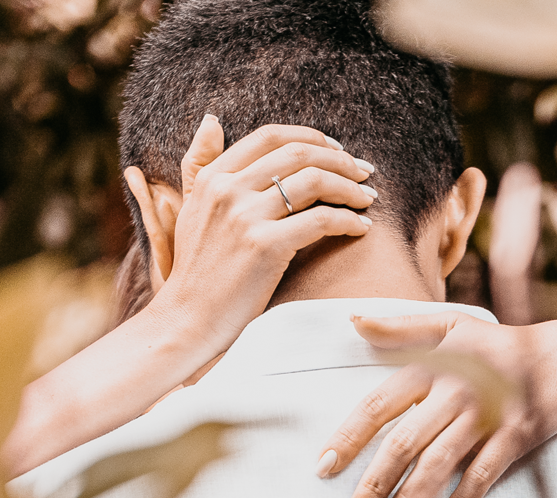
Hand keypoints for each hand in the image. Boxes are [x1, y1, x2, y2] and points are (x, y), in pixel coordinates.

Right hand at [124, 118, 379, 354]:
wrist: (188, 319)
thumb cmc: (197, 270)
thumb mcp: (189, 208)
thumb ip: (200, 164)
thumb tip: (212, 119)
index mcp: (212, 176)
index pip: (270, 136)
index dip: (311, 137)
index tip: (337, 150)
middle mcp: (227, 189)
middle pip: (298, 154)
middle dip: (340, 159)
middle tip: (364, 172)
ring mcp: (245, 216)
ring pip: (314, 181)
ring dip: (350, 187)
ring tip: (368, 198)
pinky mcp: (265, 246)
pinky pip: (321, 220)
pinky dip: (348, 220)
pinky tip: (361, 227)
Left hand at [318, 314, 556, 497]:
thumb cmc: (500, 346)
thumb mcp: (451, 327)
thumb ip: (401, 328)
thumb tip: (352, 323)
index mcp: (433, 366)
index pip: (379, 405)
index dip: (348, 438)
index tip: (322, 469)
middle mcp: (455, 390)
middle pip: (403, 442)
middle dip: (373, 483)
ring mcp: (488, 415)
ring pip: (438, 464)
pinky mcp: (516, 437)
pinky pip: (482, 478)